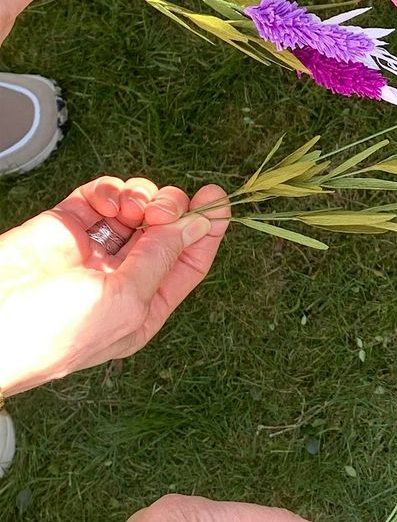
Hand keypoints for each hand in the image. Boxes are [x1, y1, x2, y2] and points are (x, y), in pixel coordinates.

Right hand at [0, 178, 229, 395]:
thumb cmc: (54, 331)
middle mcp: (122, 276)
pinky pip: (101, 196)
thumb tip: (197, 225)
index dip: (207, 231)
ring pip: (138, 207)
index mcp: (143, 306)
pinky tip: (109, 199)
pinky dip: (111, 189)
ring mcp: (94, 248)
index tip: (218, 199)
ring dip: (144, 197)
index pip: (188, 263)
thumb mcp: (124, 300)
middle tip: (162, 210)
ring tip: (133, 207)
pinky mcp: (66, 224)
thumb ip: (161, 258)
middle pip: (168, 229)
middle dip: (174, 210)